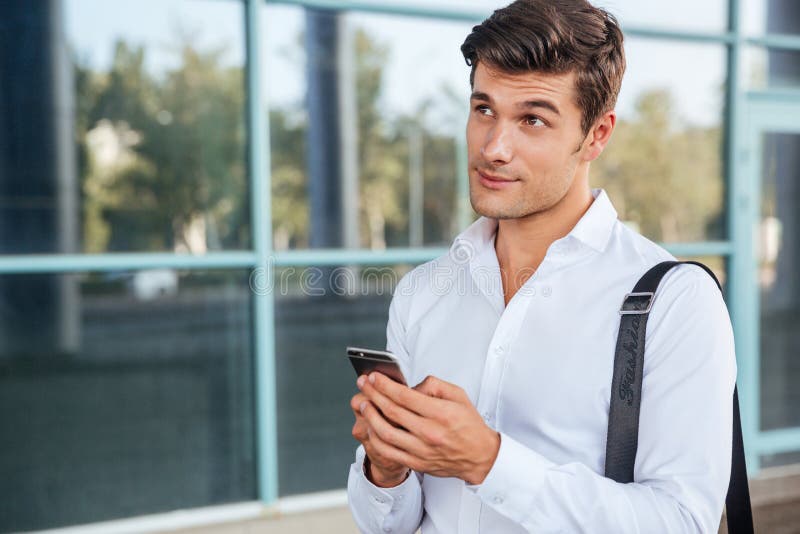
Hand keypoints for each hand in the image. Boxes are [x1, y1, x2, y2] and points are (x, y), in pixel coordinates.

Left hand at [357, 373, 500, 484]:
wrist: (479, 456)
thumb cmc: (469, 424)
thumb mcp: (458, 395)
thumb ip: (433, 385)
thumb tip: (410, 386)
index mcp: (441, 414)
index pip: (405, 396)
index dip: (385, 385)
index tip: (374, 377)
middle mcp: (430, 432)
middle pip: (392, 411)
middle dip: (373, 394)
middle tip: (363, 384)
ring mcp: (422, 450)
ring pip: (386, 433)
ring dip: (370, 416)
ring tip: (363, 403)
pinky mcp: (417, 462)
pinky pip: (388, 451)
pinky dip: (375, 438)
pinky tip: (370, 427)